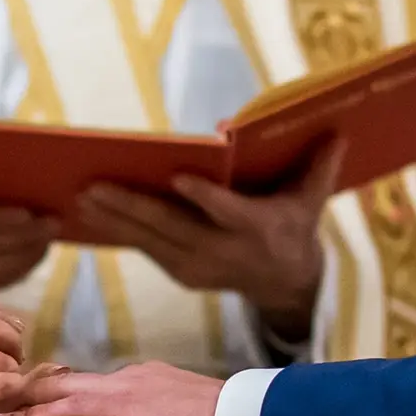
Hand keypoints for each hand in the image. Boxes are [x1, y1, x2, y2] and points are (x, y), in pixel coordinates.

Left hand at [11, 362, 224, 415]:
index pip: (94, 391)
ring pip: (64, 390)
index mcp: (147, 386)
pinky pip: (71, 408)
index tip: (34, 406)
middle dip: (34, 392)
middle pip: (71, 383)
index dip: (62, 399)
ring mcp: (126, 388)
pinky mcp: (123, 406)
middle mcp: (132, 379)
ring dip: (27, 400)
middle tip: (0, 399)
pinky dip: (41, 414)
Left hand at [74, 140, 343, 341]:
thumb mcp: (311, 199)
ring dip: (113, 219)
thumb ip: (318, 166)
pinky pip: (146, 250)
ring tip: (81, 197)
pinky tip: (90, 215)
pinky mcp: (182, 274)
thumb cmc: (294, 226)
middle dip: (130, 207)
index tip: (178, 177)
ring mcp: (199, 266)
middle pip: (172, 227)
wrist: (285, 285)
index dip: (203, 197)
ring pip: (150, 241)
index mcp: (255, 228)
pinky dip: (117, 233)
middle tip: (93, 185)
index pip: (227, 212)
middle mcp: (223, 251)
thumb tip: (334, 131)